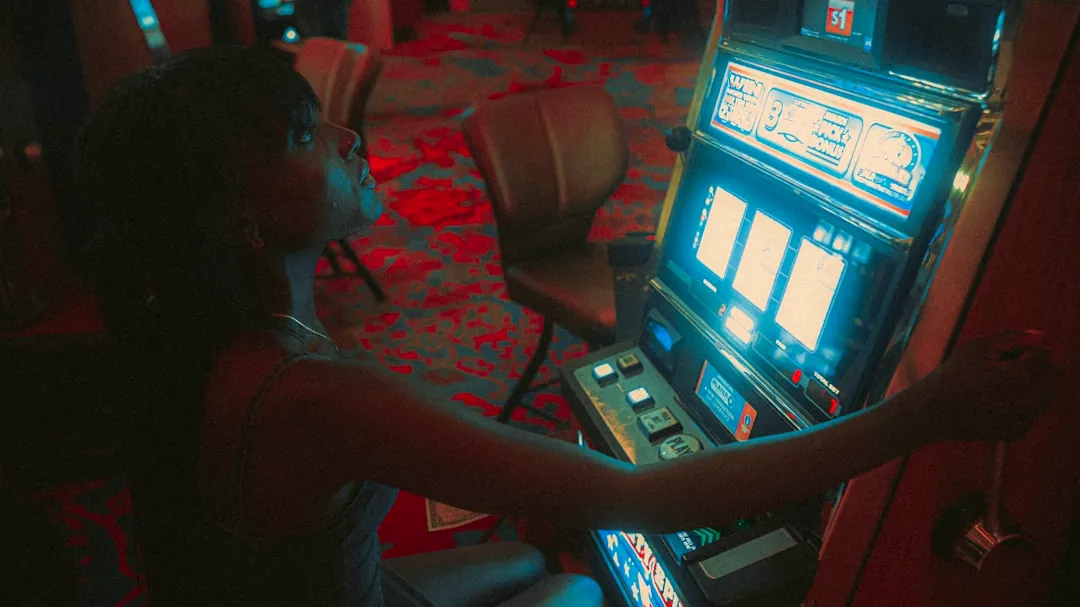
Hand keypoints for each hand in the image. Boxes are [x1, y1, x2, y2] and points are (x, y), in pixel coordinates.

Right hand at [913, 330, 1063, 442]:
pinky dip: (1020, 404)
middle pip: (1056, 375)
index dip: (1023, 351)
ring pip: (1047, 395)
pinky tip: (995, 403)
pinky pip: (1033, 412)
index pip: (1043, 355)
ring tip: (998, 386)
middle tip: (1007, 369)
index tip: (1001, 357)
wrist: (933, 414)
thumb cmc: (951, 376)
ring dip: (1031, 386)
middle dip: (1037, 368)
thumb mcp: (975, 348)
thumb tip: (1039, 334)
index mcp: (1020, 376)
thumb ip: (1010, 337)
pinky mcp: (1018, 432)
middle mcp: (1029, 401)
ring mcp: (1025, 420)